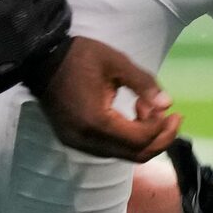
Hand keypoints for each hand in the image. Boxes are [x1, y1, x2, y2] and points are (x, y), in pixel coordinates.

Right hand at [31, 34, 179, 161]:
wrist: (39, 59)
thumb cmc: (79, 57)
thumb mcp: (116, 61)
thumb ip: (144, 83)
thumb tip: (167, 104)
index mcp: (96, 121)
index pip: (140, 139)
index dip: (161, 127)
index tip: (167, 107)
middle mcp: (87, 141)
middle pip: (135, 155)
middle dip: (160, 138)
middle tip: (172, 117)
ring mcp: (78, 144)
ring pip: (123, 155)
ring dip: (143, 138)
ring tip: (148, 111)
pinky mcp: (74, 141)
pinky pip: (109, 149)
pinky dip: (127, 138)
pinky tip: (130, 117)